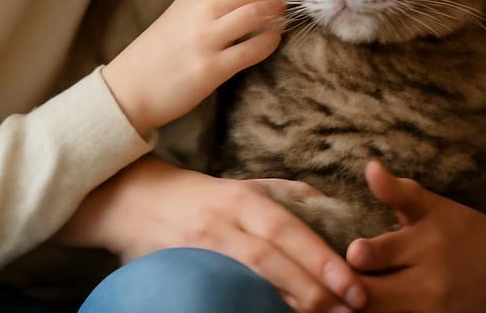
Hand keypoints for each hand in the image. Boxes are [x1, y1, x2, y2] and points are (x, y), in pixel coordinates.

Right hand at [62, 156, 366, 312]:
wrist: (131, 202)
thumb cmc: (197, 195)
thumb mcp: (241, 185)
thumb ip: (284, 194)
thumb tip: (327, 204)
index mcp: (241, 200)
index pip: (289, 230)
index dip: (322, 259)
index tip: (354, 283)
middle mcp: (221, 223)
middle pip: (272, 260)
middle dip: (314, 288)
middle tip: (352, 307)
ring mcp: (199, 250)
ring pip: (249, 280)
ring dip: (289, 302)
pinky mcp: (182, 272)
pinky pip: (221, 295)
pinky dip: (249, 308)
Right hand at [103, 0, 284, 135]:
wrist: (131, 85)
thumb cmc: (167, 42)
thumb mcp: (187, 4)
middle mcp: (201, 7)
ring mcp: (206, 38)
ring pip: (257, 12)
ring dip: (279, 12)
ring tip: (283, 16)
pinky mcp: (211, 68)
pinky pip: (253, 49)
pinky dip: (271, 41)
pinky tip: (273, 39)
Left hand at [346, 161, 485, 312]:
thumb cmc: (472, 236)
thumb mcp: (440, 209)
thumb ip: (400, 193)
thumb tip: (369, 167)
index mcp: (425, 242)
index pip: (370, 254)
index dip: (349, 257)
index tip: (343, 253)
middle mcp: (427, 282)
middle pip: (368, 294)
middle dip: (345, 288)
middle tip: (333, 280)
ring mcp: (432, 311)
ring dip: (360, 306)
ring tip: (343, 297)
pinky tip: (369, 308)